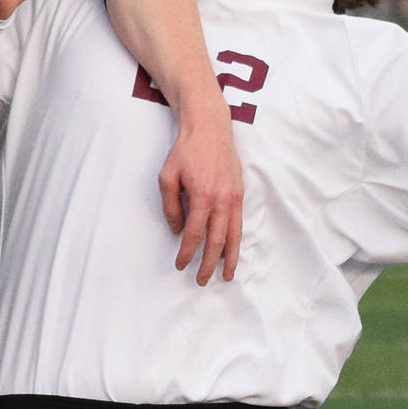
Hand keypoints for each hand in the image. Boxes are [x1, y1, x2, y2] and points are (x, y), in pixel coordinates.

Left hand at [159, 118, 243, 284]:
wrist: (209, 128)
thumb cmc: (185, 151)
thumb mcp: (167, 176)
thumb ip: (171, 205)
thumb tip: (176, 229)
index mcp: (202, 196)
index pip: (194, 234)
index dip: (186, 252)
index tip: (180, 264)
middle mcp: (222, 200)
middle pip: (216, 241)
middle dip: (208, 264)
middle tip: (201, 280)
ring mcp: (234, 197)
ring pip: (233, 236)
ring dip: (228, 258)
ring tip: (225, 276)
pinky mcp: (240, 193)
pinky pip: (239, 224)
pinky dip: (236, 241)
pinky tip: (232, 252)